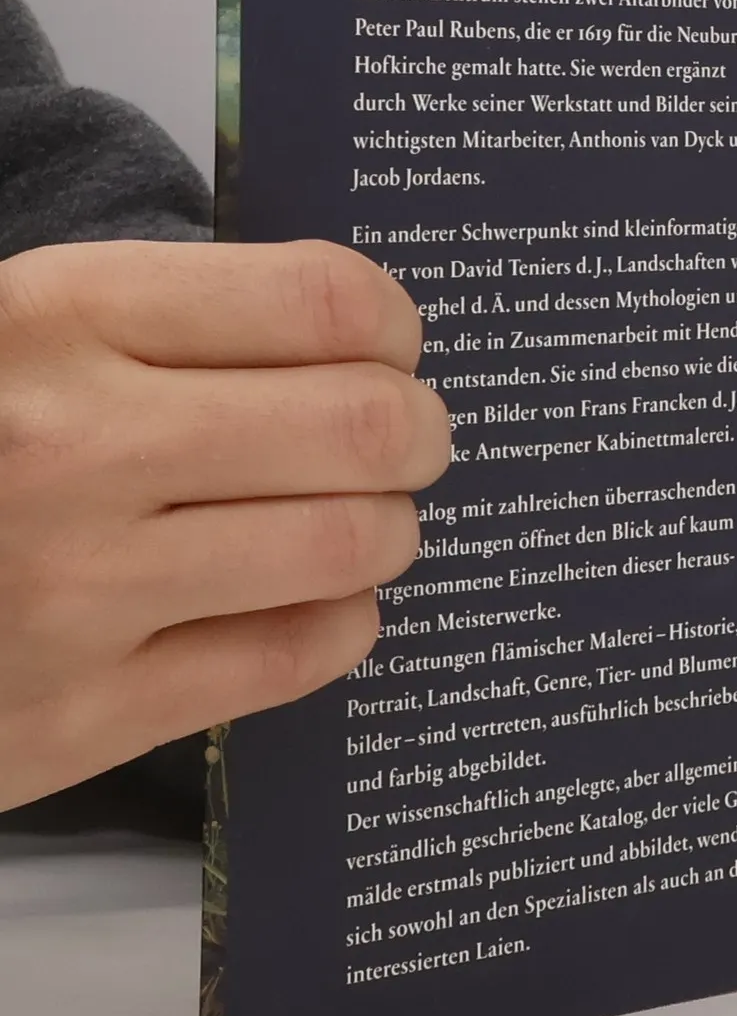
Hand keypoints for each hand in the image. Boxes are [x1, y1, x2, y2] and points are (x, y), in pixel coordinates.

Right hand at [0, 240, 450, 809]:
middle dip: (416, 432)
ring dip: (386, 530)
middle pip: (361, 427)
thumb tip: (358, 335)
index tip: (389, 345)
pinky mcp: (77, 716)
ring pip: (346, 545)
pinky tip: (314, 599)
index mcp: (51, 320)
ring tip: (359, 521)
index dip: (390, 323)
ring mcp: (73, 591)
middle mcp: (67, 449)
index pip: (318, 300)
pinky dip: (339, 621)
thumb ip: (165, 324)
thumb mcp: (13, 335)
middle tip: (407, 441)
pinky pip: (291, 658)